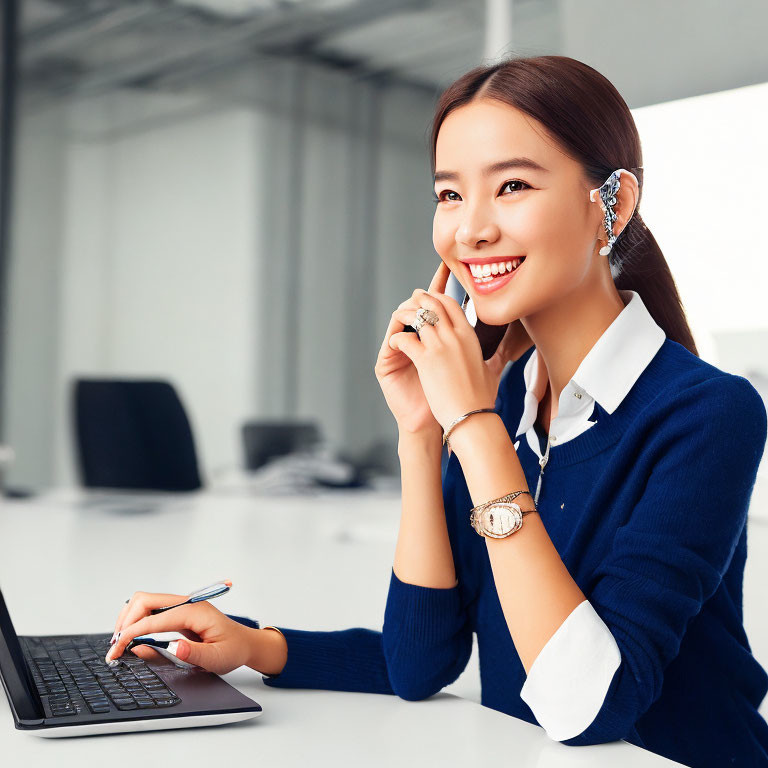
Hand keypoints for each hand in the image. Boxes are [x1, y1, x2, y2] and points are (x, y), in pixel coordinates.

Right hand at [106, 591, 255, 675]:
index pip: (155, 618)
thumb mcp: (217, 658)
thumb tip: (173, 647)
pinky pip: (150, 611)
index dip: (132, 633)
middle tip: (115, 647)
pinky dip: (136, 622)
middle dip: (126, 622)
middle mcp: (186, 604)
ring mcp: (181, 607)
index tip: (117, 649)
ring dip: (128, 620)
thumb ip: (194, 654)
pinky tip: (132, 638)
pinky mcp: (177, 614)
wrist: (244, 643)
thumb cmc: (233, 649)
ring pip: (144, 603)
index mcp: (195, 612)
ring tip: (120, 644)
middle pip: (145, 600)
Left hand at [387, 262, 512, 430]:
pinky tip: (394, 343)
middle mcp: (455, 336)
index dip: (437, 298)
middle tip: (409, 301)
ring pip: (417, 316)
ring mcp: (441, 346)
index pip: (451, 304)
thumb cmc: (481, 399)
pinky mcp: (426, 360)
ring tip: (397, 317)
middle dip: (419, 300)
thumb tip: (506, 354)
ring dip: (405, 315)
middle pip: (433, 304)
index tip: (428, 299)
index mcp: (469, 336)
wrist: (473, 417)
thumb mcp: (492, 371)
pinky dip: (397, 338)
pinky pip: (406, 338)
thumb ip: (496, 358)